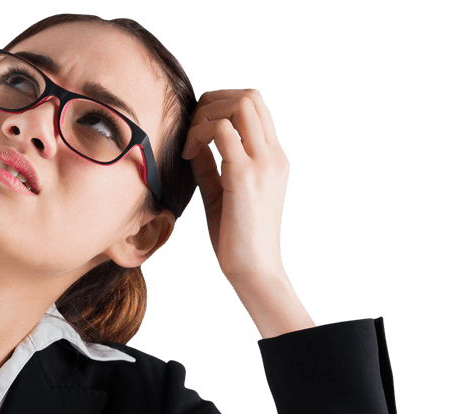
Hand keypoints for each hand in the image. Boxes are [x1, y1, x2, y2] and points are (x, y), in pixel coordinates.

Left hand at [181, 88, 289, 282]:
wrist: (254, 269)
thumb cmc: (236, 237)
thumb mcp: (222, 193)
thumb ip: (211, 166)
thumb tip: (192, 144)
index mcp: (273, 158)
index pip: (255, 106)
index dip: (222, 105)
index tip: (197, 129)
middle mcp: (273, 155)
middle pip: (250, 97)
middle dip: (213, 102)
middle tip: (190, 129)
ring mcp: (262, 163)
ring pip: (239, 105)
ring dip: (205, 116)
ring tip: (188, 144)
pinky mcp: (244, 176)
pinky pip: (220, 132)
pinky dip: (198, 135)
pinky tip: (186, 155)